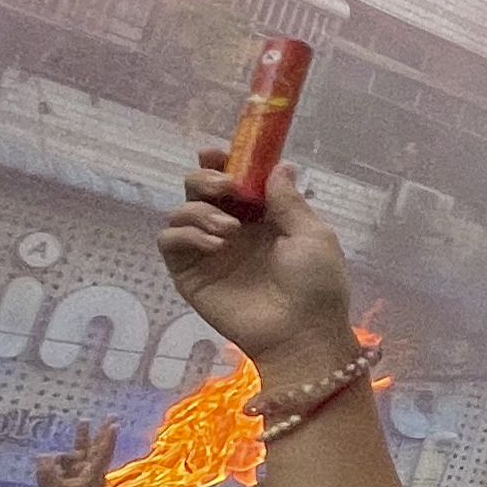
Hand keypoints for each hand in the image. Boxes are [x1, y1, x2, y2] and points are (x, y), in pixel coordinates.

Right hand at [32, 420, 117, 486]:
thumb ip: (46, 470)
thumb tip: (43, 457)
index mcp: (91, 478)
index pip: (101, 454)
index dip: (107, 439)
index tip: (115, 425)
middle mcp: (88, 474)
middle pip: (97, 448)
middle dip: (102, 431)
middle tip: (112, 416)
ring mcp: (78, 474)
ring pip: (79, 451)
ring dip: (77, 440)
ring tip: (82, 423)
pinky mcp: (68, 477)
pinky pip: (65, 459)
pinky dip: (58, 457)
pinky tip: (46, 462)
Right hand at [159, 154, 358, 376]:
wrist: (301, 333)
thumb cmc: (316, 285)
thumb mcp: (313, 235)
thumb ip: (288, 200)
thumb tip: (280, 164)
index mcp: (262, 217)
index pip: (232, 181)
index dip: (222, 163)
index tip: (219, 153)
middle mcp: (231, 229)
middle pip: (198, 189)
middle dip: (205, 178)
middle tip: (224, 188)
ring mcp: (208, 251)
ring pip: (180, 212)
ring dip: (200, 210)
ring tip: (230, 230)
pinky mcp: (190, 274)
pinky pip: (170, 241)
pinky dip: (186, 234)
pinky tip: (215, 245)